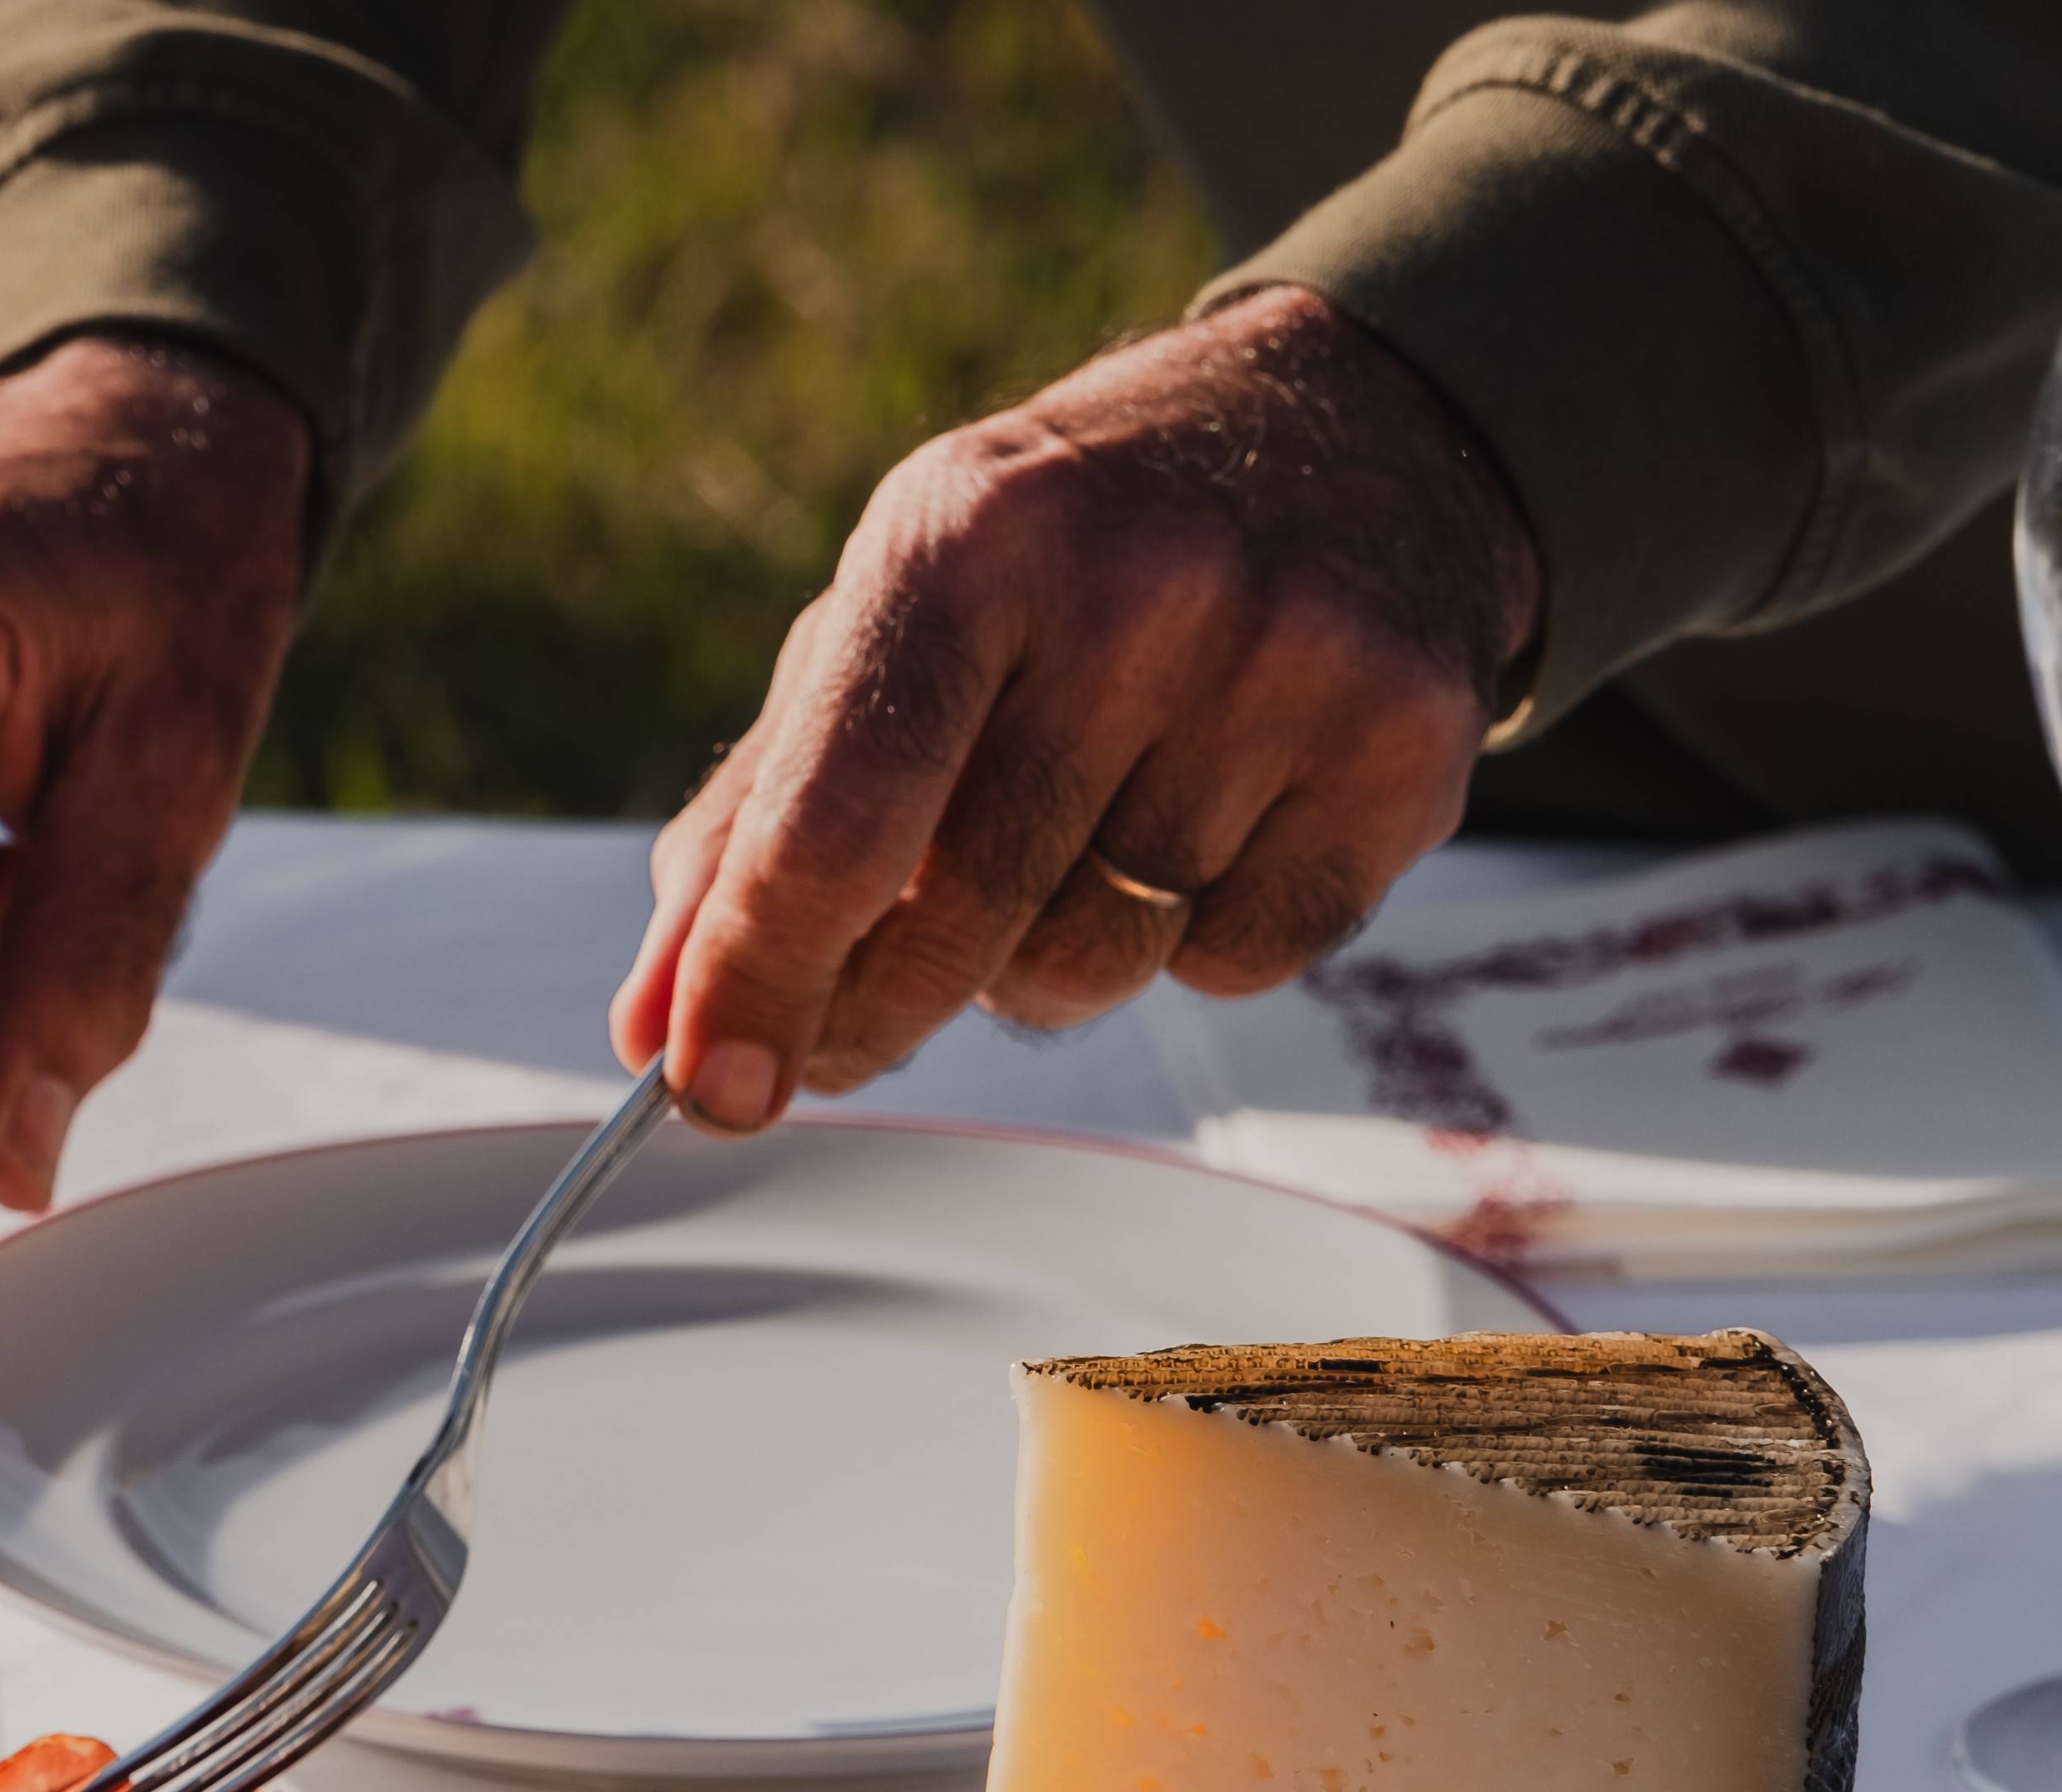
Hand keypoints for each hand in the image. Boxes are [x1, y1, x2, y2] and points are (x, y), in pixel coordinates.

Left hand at [609, 288, 1541, 1128]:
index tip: (712, 1087)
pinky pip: (1234, 968)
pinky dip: (1192, 944)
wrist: (1357, 434)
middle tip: (882, 986)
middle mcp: (1136, 589)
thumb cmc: (1074, 555)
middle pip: (959, 936)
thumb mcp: (889, 623)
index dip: (760, 977)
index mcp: (966, 538)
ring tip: (1075, 839)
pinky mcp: (1403, 752)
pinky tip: (1205, 824)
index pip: (837, 822)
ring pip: (1093, 972)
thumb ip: (755, 830)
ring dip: (1048, 962)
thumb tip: (658, 1028)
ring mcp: (1286, 668)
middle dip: (890, 999)